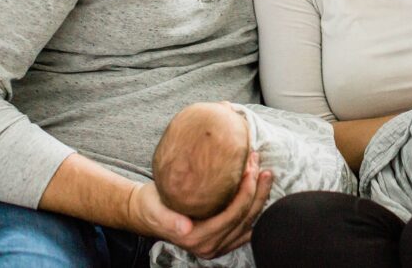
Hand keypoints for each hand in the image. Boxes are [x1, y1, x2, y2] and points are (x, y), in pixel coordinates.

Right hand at [128, 151, 272, 258]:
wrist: (147, 213)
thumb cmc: (151, 206)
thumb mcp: (155, 210)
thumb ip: (168, 220)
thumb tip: (185, 228)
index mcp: (197, 239)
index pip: (232, 216)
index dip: (245, 192)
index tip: (249, 168)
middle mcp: (210, 246)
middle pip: (244, 218)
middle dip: (256, 190)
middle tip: (258, 164)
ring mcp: (218, 245)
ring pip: (249, 222)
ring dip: (260, 197)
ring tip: (264, 173)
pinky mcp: (222, 239)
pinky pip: (246, 226)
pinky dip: (255, 207)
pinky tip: (260, 189)